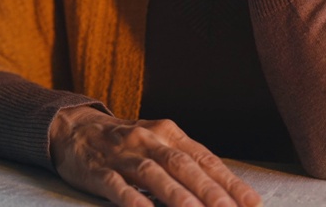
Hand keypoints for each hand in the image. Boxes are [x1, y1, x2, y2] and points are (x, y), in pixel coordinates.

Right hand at [49, 106, 261, 206]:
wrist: (73, 127)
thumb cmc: (125, 140)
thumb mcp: (157, 141)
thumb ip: (186, 160)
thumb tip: (223, 188)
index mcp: (167, 132)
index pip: (204, 158)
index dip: (229, 181)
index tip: (252, 202)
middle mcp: (148, 139)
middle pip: (183, 165)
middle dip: (210, 190)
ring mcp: (122, 155)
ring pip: (153, 174)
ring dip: (177, 195)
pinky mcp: (98, 170)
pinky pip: (117, 186)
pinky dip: (132, 199)